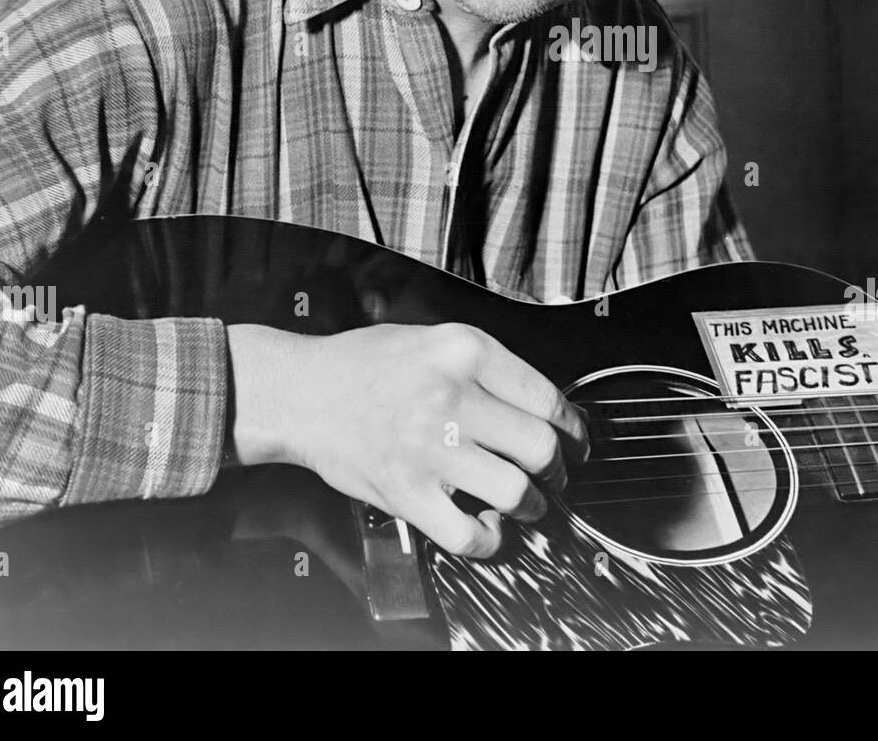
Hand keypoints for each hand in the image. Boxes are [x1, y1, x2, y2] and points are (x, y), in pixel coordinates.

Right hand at [227, 321, 588, 557]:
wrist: (302, 392)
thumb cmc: (366, 363)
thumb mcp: (434, 338)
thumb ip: (486, 366)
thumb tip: (540, 403)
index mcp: (464, 350)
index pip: (545, 395)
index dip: (571, 425)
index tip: (575, 438)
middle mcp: (452, 396)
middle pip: (539, 446)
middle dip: (558, 467)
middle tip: (555, 473)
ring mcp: (429, 447)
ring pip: (514, 492)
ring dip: (531, 505)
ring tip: (527, 502)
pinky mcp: (406, 492)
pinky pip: (468, 533)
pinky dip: (489, 540)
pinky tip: (488, 527)